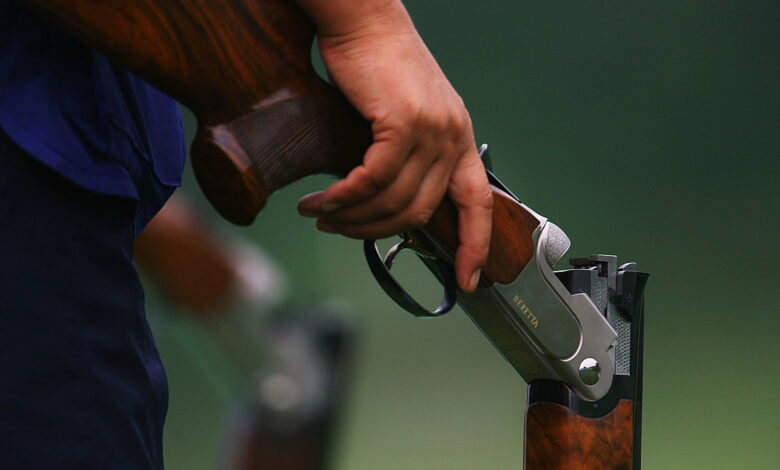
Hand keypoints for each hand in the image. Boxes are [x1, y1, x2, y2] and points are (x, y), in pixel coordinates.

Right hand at [295, 0, 492, 291]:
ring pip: (393, 200)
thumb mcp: (404, 115)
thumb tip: (383, 204)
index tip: (467, 279)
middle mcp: (452, 136)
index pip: (478, 204)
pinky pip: (372, 180)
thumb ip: (406, 158)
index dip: (474, 246)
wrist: (363, 19)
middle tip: (339, 230)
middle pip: (419, 212)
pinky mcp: (403, 122)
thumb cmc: (376, 64)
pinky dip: (343, 198)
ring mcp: (431, 129)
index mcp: (458, 138)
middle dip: (375, 232)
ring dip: (352, 217)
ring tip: (321, 215)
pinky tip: (321, 201)